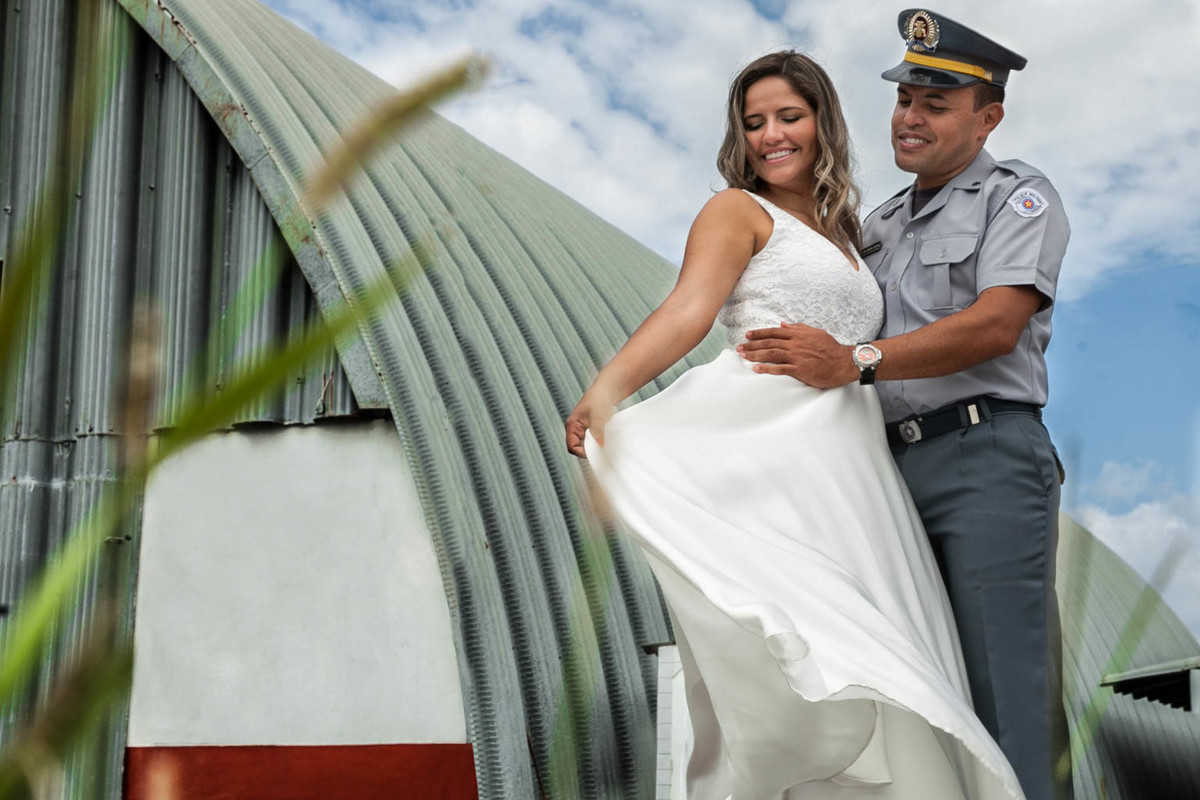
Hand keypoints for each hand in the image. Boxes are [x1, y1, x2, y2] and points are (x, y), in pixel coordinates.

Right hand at [564, 391, 617, 457]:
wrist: (606, 390)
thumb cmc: (598, 399)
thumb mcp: (598, 416)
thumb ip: (597, 431)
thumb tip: (600, 446)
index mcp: (572, 426)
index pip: (572, 446)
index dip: (581, 452)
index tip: (595, 452)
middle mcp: (575, 429)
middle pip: (578, 448)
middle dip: (589, 450)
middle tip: (601, 450)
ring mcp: (583, 430)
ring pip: (586, 445)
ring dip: (594, 447)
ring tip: (603, 445)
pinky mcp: (590, 430)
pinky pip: (592, 441)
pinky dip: (598, 443)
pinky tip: (605, 441)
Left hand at [736, 322, 857, 387]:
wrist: (843, 362)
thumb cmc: (830, 348)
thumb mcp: (815, 333)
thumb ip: (798, 328)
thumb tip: (783, 324)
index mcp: (798, 334)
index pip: (774, 332)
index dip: (759, 333)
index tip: (747, 335)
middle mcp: (795, 344)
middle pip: (769, 343)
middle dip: (752, 345)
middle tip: (739, 348)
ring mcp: (797, 357)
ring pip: (771, 354)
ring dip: (755, 355)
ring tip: (743, 356)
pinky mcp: (800, 369)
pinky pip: (780, 369)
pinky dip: (767, 368)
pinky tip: (756, 368)